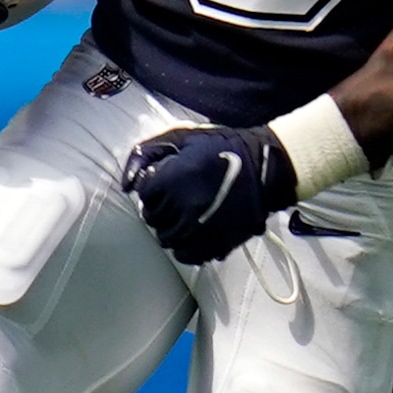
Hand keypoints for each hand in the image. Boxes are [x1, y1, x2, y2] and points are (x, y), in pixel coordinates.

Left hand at [121, 123, 296, 265]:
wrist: (266, 167)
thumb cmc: (224, 148)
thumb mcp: (184, 137)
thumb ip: (147, 153)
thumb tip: (126, 183)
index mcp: (174, 177)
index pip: (144, 194)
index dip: (154, 188)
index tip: (166, 183)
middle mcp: (184, 205)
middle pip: (152, 218)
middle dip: (160, 208)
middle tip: (176, 199)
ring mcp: (200, 227)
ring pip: (166, 238)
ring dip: (172, 227)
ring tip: (186, 216)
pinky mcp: (216, 242)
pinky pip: (186, 255)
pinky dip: (186, 247)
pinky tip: (195, 233)